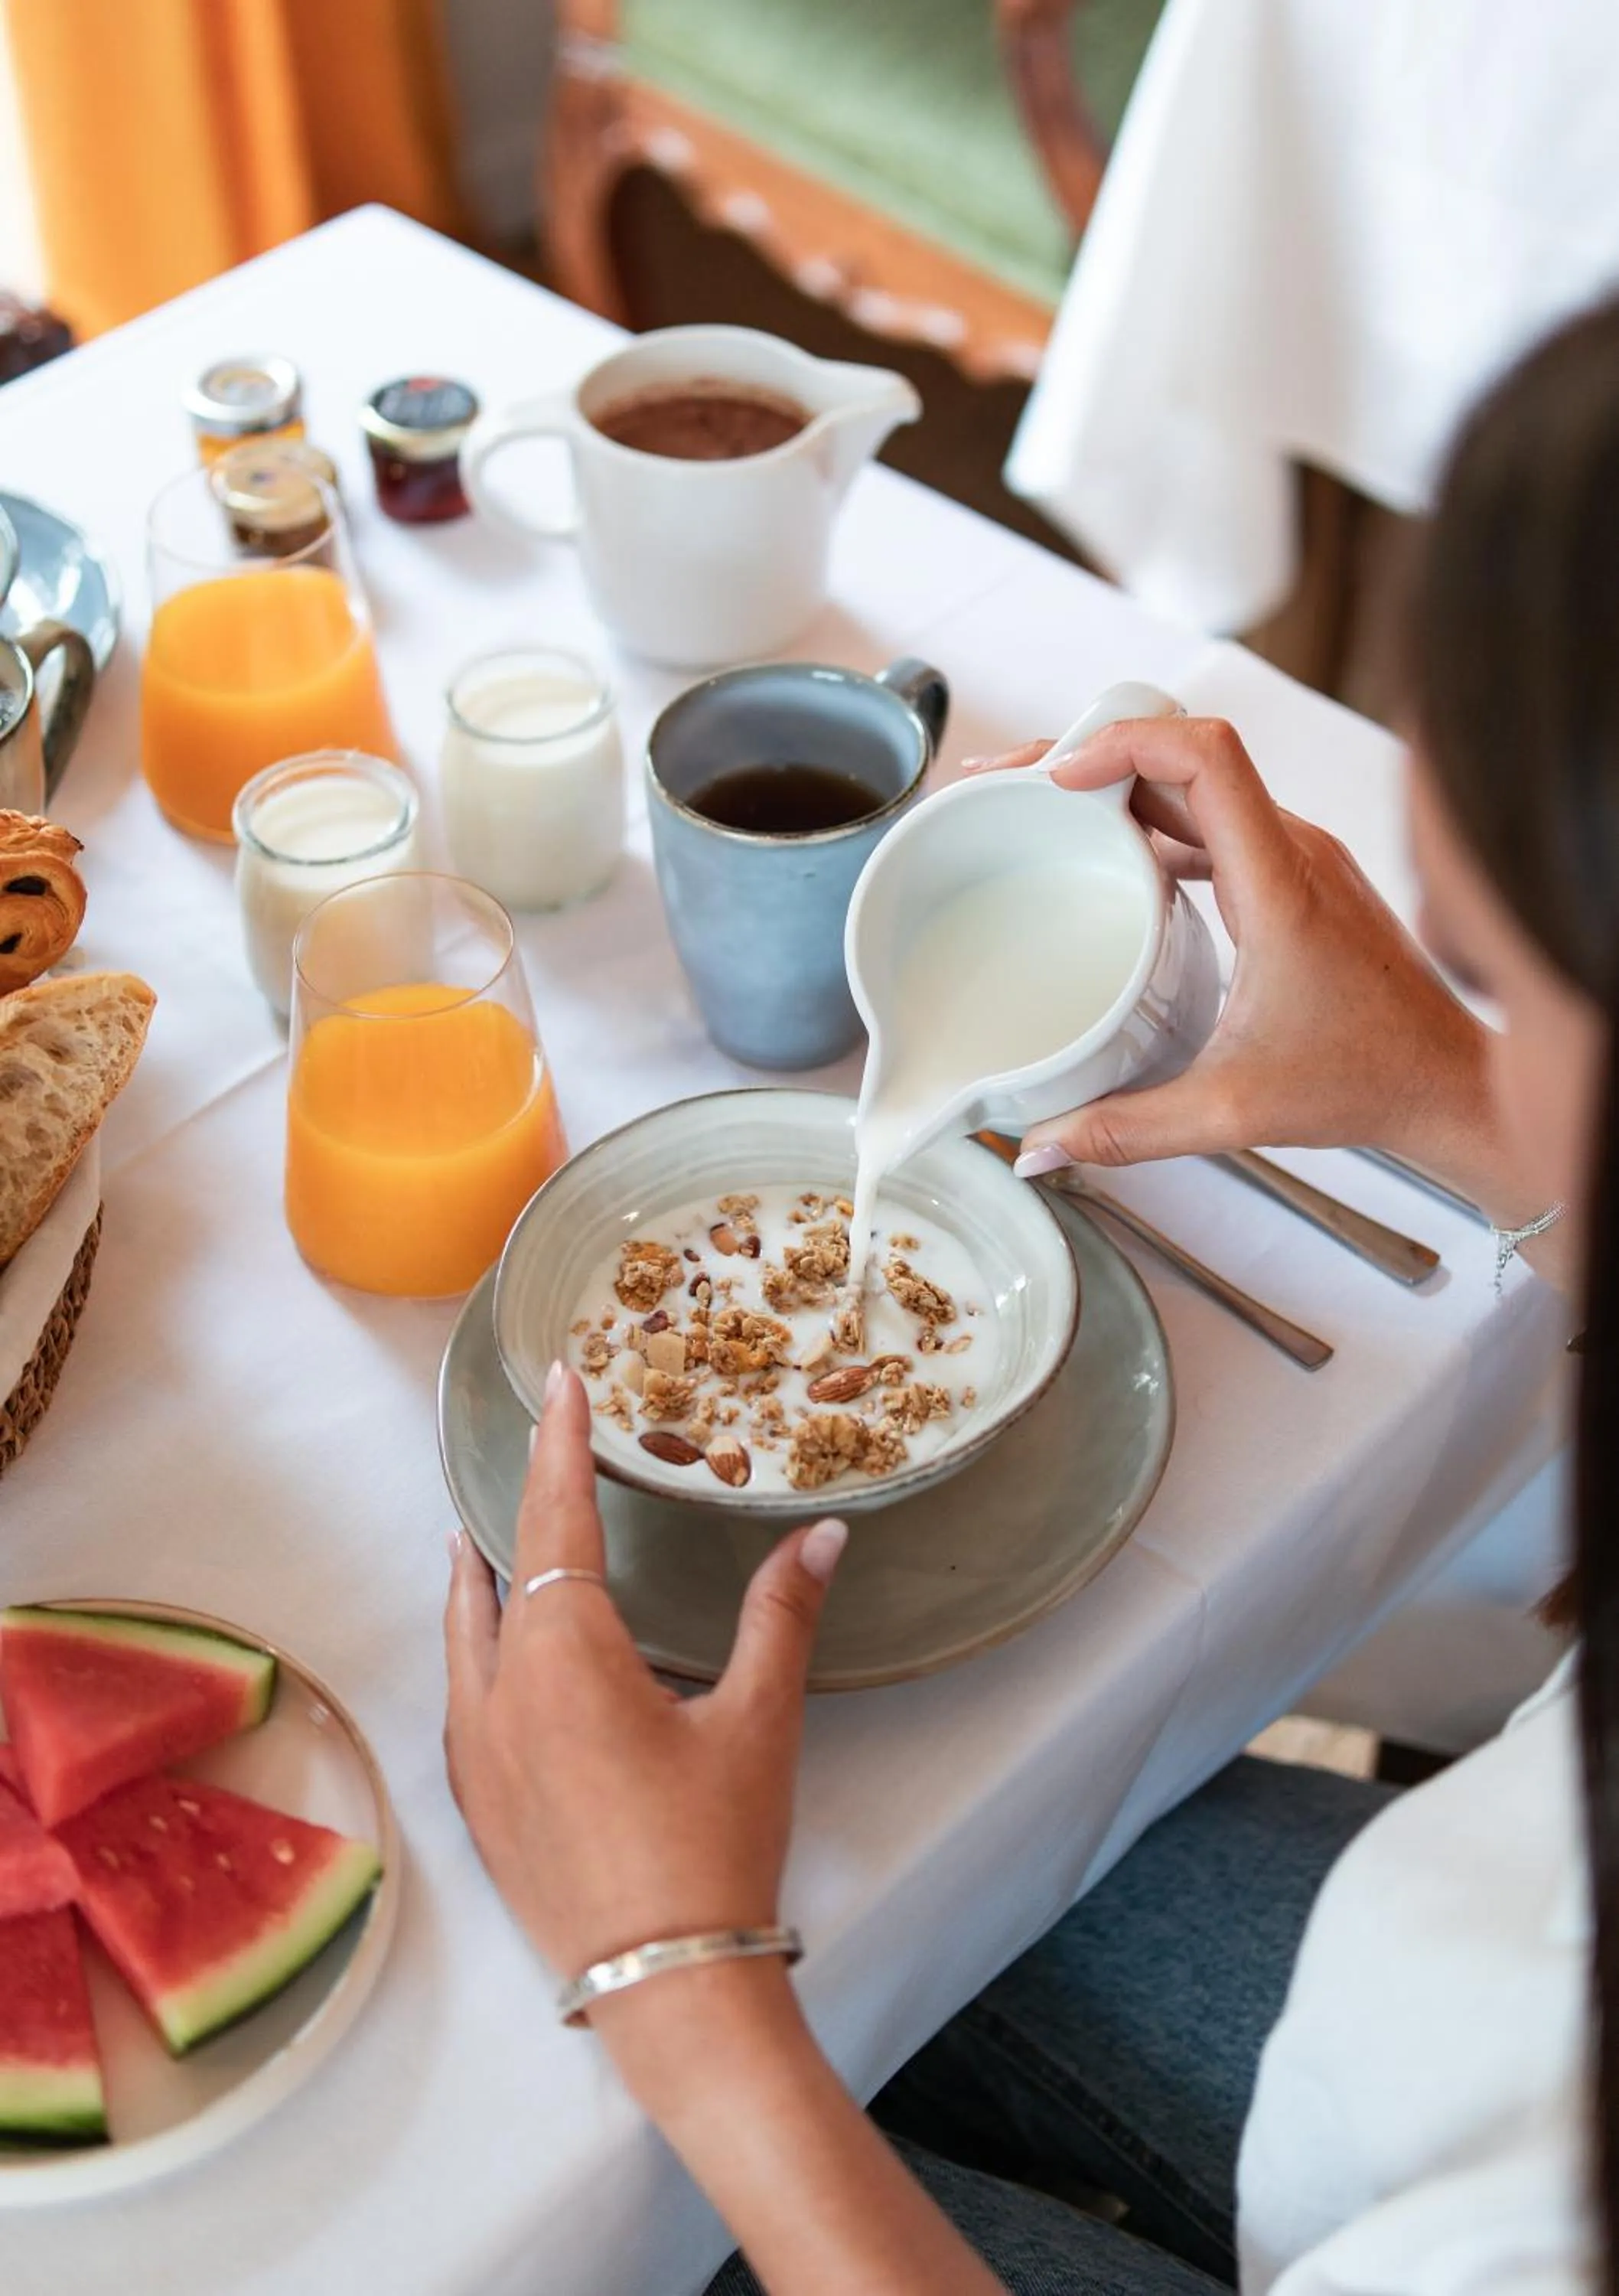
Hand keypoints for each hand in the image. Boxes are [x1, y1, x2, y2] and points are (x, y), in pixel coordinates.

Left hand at [443, 1363, 846, 2006]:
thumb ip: (780, 1615)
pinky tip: (488, 1660)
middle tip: (533, 1450)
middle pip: (496, 1573)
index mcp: (565, 1659)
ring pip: (462, 1638)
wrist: (667, 1986)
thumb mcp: (758, 1723)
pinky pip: (460, 1699)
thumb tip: (821, 1532)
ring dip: (475, 1581)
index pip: (555, 1520)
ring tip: (475, 1542)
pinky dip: (471, 1650)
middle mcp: (500, 1696)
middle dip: (515, 1505)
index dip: (560, 1447)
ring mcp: (477, 1757)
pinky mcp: (479, 1806)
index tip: (559, 1383)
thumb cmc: (715, 1847)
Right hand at [966, 718, 1493, 1175]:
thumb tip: (1039, 1149)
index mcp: (1280, 883)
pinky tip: (1111, 863)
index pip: (1204, 752)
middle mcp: (1293, 851)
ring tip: (1041, 814)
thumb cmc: (1371, 1081)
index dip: (1120, 742)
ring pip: (1197, 785)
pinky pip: (1216, 822)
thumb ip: (1126, 1132)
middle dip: (1088, 755)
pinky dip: (1155, 825)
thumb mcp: (1232, 1113)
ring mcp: (1299, 859)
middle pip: (1182, 755)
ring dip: (1118, 787)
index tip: (1055, 777)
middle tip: (1011, 786)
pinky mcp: (1298, 879)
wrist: (1453, 1085)